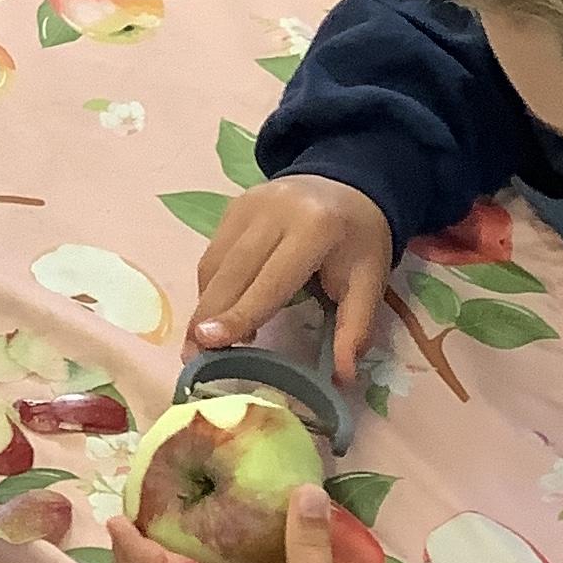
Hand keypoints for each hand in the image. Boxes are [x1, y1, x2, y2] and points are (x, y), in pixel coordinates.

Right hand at [191, 173, 392, 375]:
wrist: (350, 183)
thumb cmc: (359, 240)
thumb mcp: (369, 282)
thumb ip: (355, 328)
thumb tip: (343, 379)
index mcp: (315, 228)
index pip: (270, 280)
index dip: (239, 313)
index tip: (208, 341)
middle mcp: (274, 211)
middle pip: (232, 273)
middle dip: (209, 317)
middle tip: (193, 358)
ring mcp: (248, 206)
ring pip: (214, 264)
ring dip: (205, 306)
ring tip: (199, 344)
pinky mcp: (232, 207)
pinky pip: (213, 255)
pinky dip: (210, 287)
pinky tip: (215, 314)